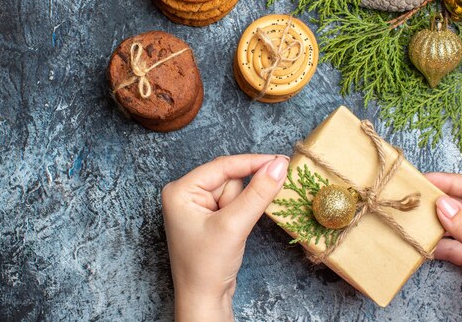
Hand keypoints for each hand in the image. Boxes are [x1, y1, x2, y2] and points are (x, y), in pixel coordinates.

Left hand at [161, 154, 288, 321]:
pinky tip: (233, 233)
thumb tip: (278, 166)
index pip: (222, 166)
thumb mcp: (234, 225)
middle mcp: (186, 193)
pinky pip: (234, 204)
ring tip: (230, 234)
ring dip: (242, 210)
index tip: (280, 161)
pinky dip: (242, 215)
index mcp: (180, 190)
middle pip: (230, 179)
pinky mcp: (210, 217)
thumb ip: (258, 193)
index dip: (253, 163)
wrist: (203, 300)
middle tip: (237, 221)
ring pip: (236, 192)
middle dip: (241, 199)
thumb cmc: (206, 266)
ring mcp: (197, 206)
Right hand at [426, 173, 461, 321]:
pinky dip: (439, 245)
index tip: (426, 180)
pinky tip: (425, 246)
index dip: (451, 182)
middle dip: (440, 203)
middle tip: (414, 199)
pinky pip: (453, 244)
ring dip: (436, 225)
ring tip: (415, 222)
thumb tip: (442, 204)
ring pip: (456, 223)